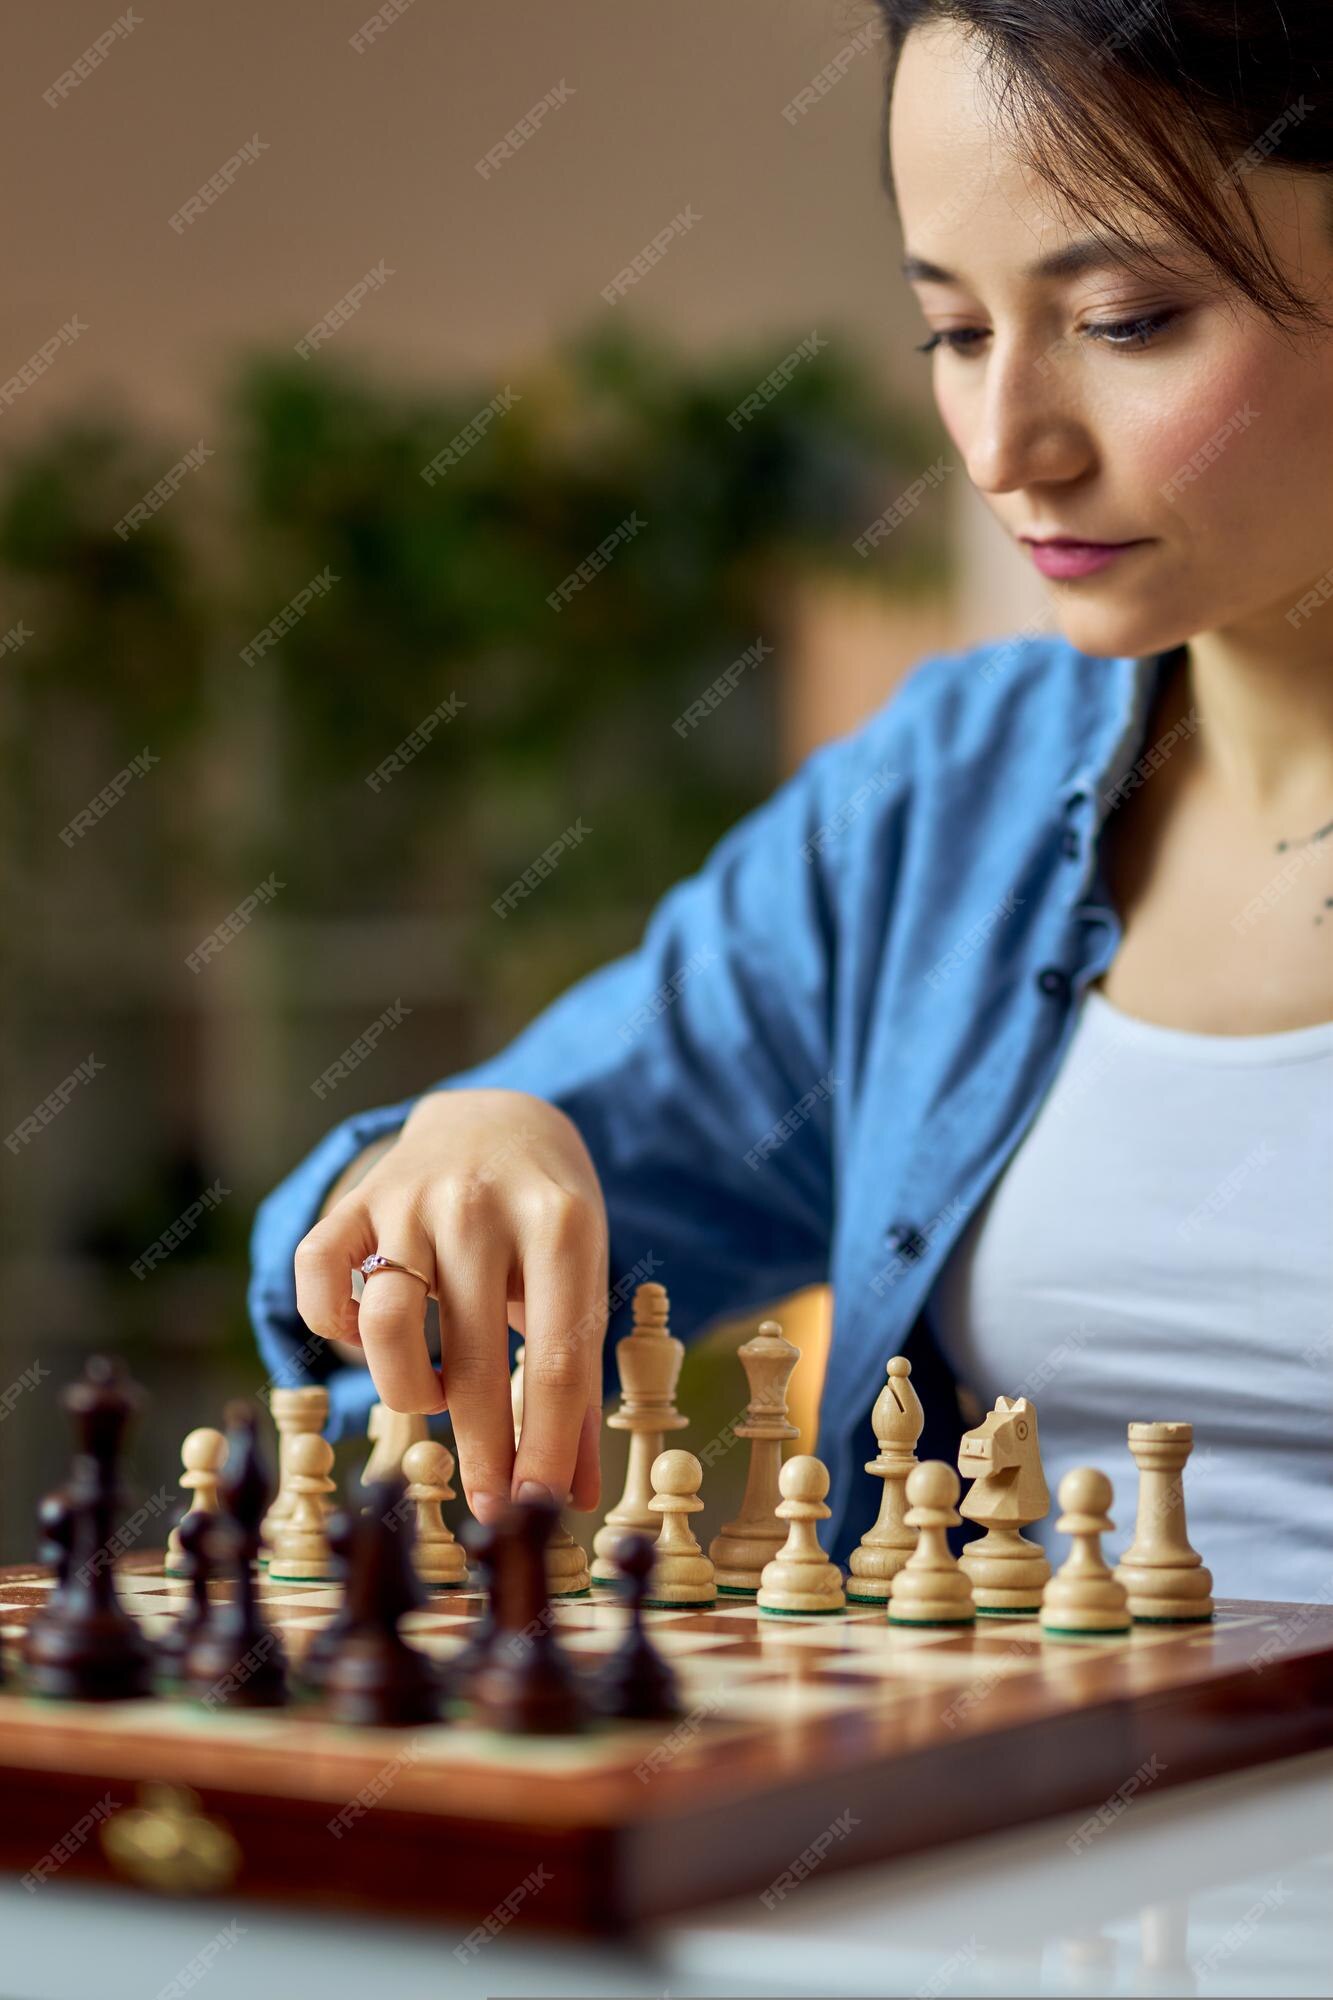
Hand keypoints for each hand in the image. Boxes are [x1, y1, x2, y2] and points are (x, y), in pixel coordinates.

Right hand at [294, 1089, 608, 1522]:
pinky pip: (317, 1280)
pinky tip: (370, 1337)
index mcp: (560, 1225)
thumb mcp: (582, 1281)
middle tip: (489, 1505)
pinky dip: (335, 1327)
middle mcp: (481, 1207)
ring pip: (386, 1328)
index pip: (557, 1362)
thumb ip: (577, 1384)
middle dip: (482, 1451)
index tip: (535, 1509)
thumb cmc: (547, 1219)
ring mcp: (410, 1198)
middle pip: (474, 1361)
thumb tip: (573, 1495)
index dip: (543, 1449)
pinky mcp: (356, 1197)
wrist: (497, 1117)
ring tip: (438, 1390)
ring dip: (409, 1387)